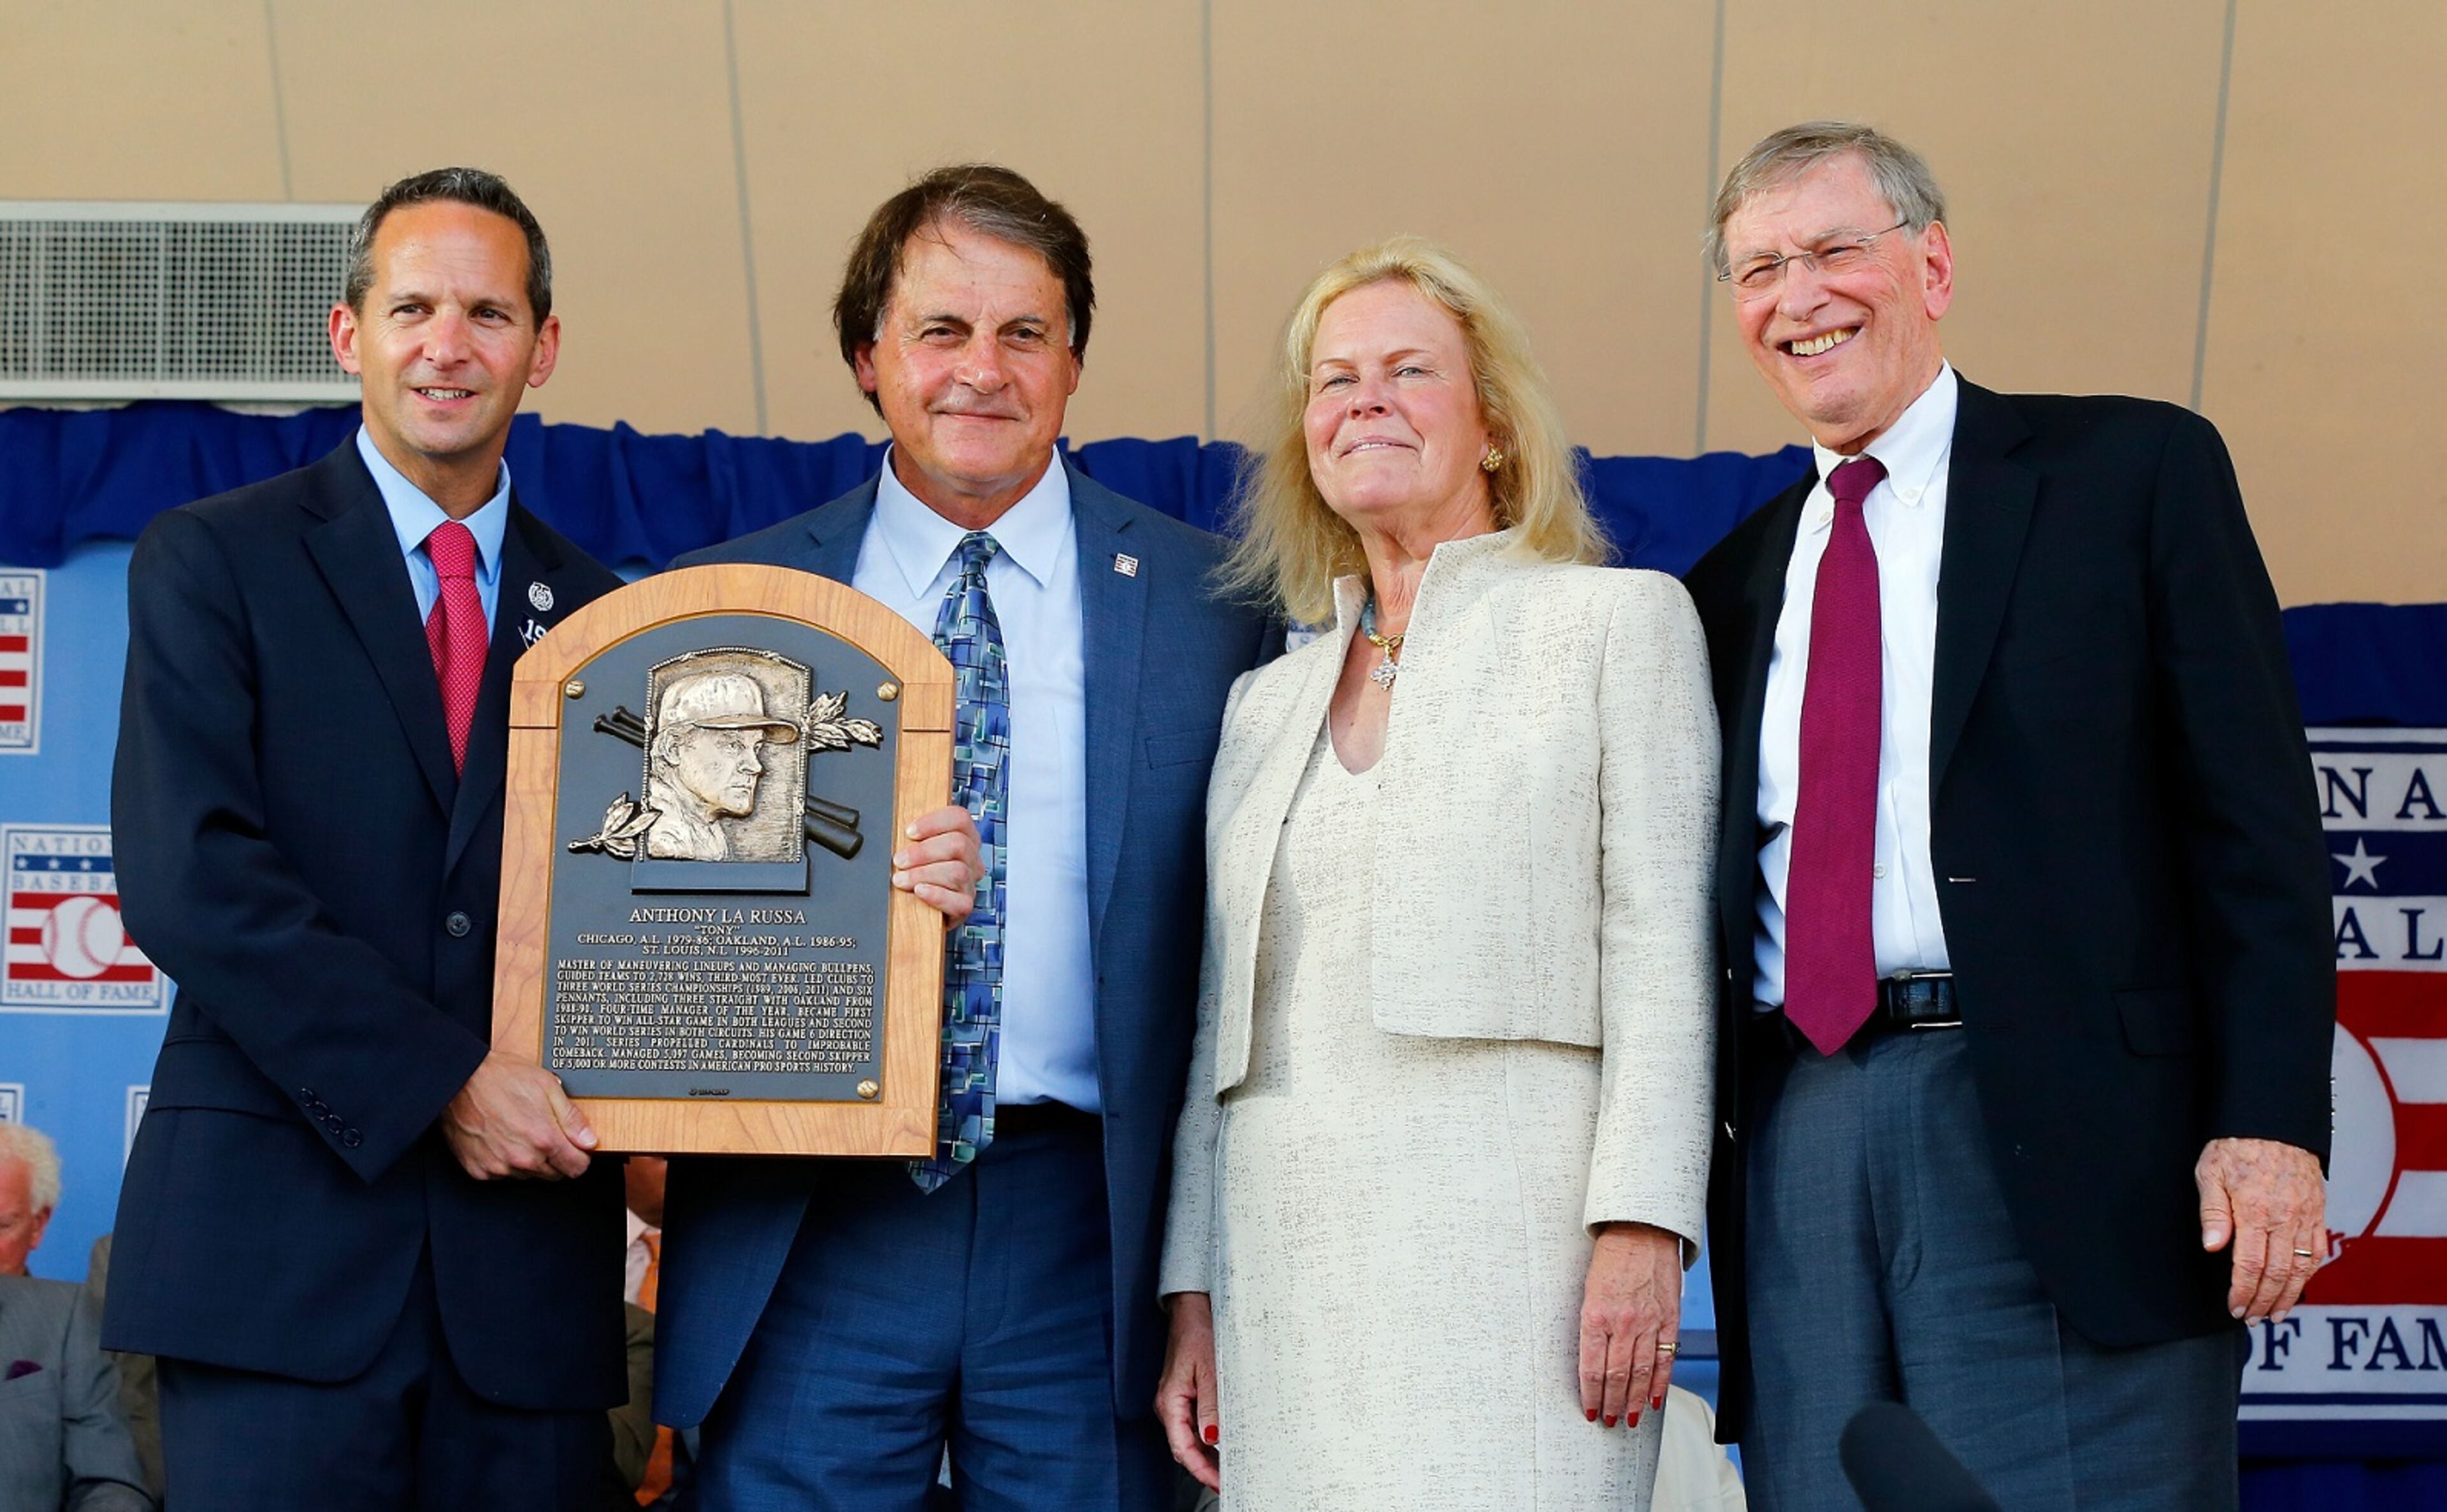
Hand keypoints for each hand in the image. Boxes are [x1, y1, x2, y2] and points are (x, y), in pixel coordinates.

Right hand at [441, 1051, 596, 1180]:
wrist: (459, 1078)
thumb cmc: (501, 1077)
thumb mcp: (547, 1086)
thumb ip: (572, 1118)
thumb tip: (589, 1141)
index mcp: (544, 1139)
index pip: (576, 1167)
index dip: (579, 1156)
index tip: (574, 1146)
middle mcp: (522, 1158)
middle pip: (554, 1174)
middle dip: (555, 1157)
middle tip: (543, 1132)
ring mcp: (499, 1167)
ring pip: (528, 1175)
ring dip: (530, 1160)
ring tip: (519, 1131)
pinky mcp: (479, 1169)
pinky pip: (502, 1175)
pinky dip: (505, 1162)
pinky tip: (501, 1139)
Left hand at [893, 804, 983, 922]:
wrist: (917, 911)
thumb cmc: (915, 874)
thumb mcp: (916, 851)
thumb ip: (915, 837)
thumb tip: (905, 829)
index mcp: (964, 838)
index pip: (960, 819)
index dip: (933, 822)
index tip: (909, 832)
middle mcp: (972, 859)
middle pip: (959, 844)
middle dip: (924, 851)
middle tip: (899, 860)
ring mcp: (970, 883)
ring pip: (958, 871)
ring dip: (923, 874)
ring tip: (901, 879)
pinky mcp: (964, 906)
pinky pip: (958, 901)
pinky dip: (936, 895)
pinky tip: (919, 891)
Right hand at [1155, 1292, 1221, 1490]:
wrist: (1193, 1309)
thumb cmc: (1198, 1333)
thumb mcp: (1210, 1370)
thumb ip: (1211, 1406)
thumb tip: (1212, 1439)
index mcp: (1169, 1402)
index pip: (1182, 1448)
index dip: (1201, 1470)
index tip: (1219, 1483)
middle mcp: (1169, 1405)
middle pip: (1184, 1448)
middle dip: (1205, 1468)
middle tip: (1228, 1482)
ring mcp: (1177, 1400)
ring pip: (1190, 1438)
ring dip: (1207, 1456)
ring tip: (1229, 1469)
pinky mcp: (1186, 1394)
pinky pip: (1194, 1424)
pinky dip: (1208, 1439)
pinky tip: (1223, 1445)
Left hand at [1579, 1221, 1681, 1428]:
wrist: (1641, 1231)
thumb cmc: (1610, 1259)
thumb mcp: (1588, 1291)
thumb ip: (1592, 1325)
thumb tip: (1591, 1360)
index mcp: (1595, 1315)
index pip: (1591, 1367)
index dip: (1591, 1395)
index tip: (1590, 1412)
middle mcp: (1622, 1322)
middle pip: (1616, 1376)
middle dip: (1612, 1403)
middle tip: (1610, 1421)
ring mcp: (1648, 1322)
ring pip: (1641, 1373)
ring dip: (1635, 1400)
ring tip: (1629, 1418)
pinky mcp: (1669, 1318)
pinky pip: (1665, 1358)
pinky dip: (1660, 1383)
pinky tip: (1654, 1399)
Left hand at [2197, 1136, 2326, 1322]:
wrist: (2273, 1121)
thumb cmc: (2236, 1145)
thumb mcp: (2210, 1172)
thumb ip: (2212, 1212)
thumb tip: (2213, 1246)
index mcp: (2255, 1210)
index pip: (2251, 1265)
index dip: (2243, 1292)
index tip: (2235, 1308)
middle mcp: (2284, 1217)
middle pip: (2278, 1274)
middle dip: (2265, 1302)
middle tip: (2252, 1319)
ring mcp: (2305, 1216)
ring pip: (2302, 1268)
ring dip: (2289, 1296)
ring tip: (2276, 1314)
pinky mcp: (2318, 1211)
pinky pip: (2318, 1250)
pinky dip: (2309, 1273)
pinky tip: (2298, 1286)